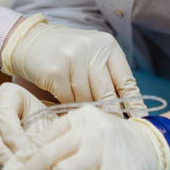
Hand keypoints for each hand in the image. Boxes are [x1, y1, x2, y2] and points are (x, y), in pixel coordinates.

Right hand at [0, 14, 144, 110]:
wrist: (28, 40)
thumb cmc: (65, 53)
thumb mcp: (91, 56)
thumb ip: (107, 76)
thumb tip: (127, 109)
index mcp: (108, 45)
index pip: (127, 80)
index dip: (134, 104)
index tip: (141, 121)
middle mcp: (93, 49)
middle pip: (108, 93)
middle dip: (111, 114)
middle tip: (112, 129)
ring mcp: (74, 58)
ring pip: (88, 99)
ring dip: (86, 111)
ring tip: (86, 119)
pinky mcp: (56, 70)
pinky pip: (69, 100)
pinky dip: (69, 107)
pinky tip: (67, 109)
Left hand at [0, 106, 169, 169]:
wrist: (154, 147)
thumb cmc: (112, 145)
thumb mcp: (85, 134)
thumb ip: (59, 144)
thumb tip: (22, 166)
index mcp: (77, 119)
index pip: (40, 140)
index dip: (20, 160)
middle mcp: (89, 130)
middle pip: (45, 155)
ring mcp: (104, 150)